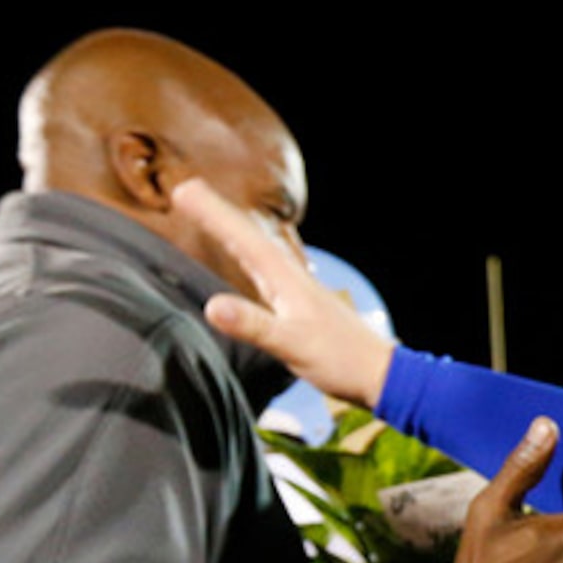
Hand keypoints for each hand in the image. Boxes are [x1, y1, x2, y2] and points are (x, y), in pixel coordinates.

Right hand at [174, 180, 397, 404]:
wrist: (379, 373)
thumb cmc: (340, 359)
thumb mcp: (292, 344)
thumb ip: (253, 324)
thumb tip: (212, 305)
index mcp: (284, 278)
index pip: (241, 238)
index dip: (212, 214)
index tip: (184, 190)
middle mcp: (289, 275)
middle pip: (247, 236)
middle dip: (217, 213)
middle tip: (187, 189)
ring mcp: (295, 288)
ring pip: (256, 249)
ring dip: (230, 230)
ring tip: (208, 213)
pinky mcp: (299, 303)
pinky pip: (264, 268)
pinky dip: (247, 254)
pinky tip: (247, 259)